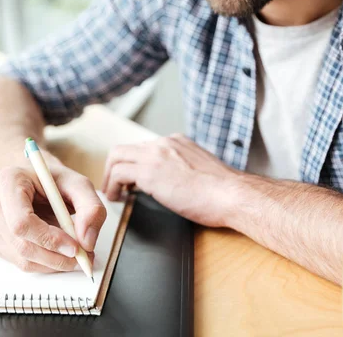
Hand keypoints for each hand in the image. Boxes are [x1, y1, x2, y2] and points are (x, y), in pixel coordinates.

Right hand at [0, 155, 106, 272]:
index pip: (21, 222)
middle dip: (56, 257)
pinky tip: (59, 252)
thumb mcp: (79, 184)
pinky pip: (20, 262)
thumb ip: (91, 208)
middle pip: (21, 245)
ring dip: (53, 263)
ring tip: (76, 254)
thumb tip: (87, 241)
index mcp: (7, 181)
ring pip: (21, 259)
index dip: (49, 239)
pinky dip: (45, 263)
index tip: (75, 247)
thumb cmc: (53, 181)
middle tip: (84, 257)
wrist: (36, 182)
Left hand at [102, 134, 241, 226]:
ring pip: (117, 156)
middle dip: (114, 167)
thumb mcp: (200, 171)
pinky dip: (112, 186)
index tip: (130, 179)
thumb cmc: (224, 192)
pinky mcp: (149, 172)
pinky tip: (117, 199)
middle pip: (125, 149)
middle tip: (113, 186)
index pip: (144, 148)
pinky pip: (118, 173)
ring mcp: (155, 155)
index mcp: (177, 142)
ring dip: (110, 177)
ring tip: (112, 194)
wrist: (233, 194)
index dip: (133, 164)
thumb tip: (174, 184)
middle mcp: (164, 143)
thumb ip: (183, 170)